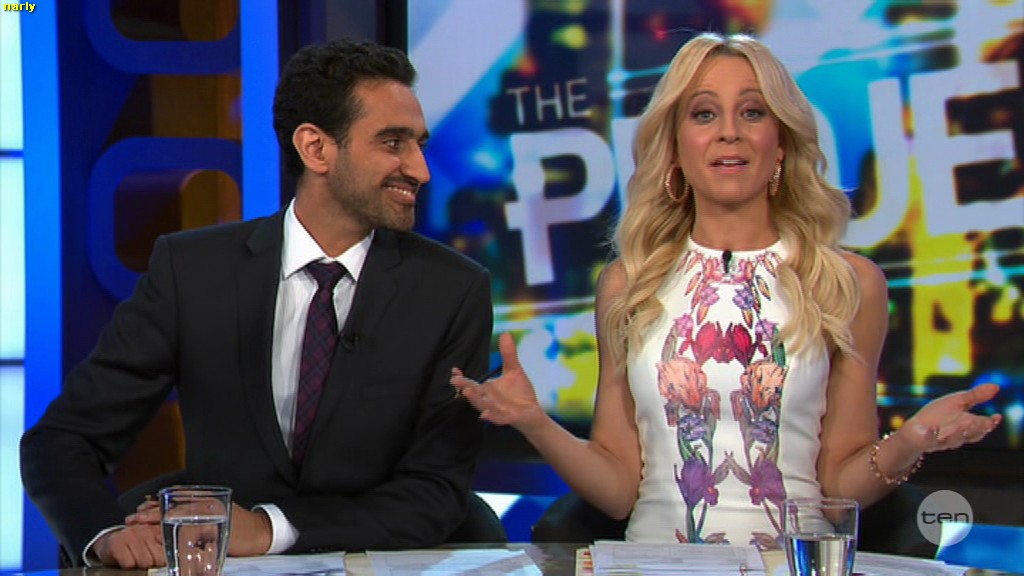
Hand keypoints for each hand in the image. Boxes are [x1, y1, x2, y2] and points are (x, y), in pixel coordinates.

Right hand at [93, 525, 164, 567]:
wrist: (109, 543)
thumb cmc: (133, 546)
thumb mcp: (151, 544)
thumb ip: (164, 548)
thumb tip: (173, 558)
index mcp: (156, 529)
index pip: (169, 546)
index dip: (166, 557)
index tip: (161, 561)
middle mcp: (145, 529)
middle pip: (158, 558)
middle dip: (152, 563)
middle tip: (144, 559)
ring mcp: (130, 534)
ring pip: (145, 562)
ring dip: (139, 565)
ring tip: (135, 559)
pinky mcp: (117, 543)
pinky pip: (129, 563)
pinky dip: (128, 566)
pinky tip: (126, 560)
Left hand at [127, 497, 269, 555]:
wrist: (260, 531)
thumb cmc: (240, 524)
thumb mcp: (218, 513)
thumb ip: (200, 512)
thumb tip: (176, 516)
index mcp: (205, 500)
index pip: (175, 500)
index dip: (155, 505)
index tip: (139, 509)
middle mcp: (205, 505)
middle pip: (172, 507)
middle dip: (150, 513)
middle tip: (132, 519)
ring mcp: (208, 518)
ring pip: (175, 517)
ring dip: (155, 521)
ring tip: (139, 525)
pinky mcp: (211, 531)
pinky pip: (187, 532)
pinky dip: (172, 534)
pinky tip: (158, 537)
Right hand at [450, 332, 546, 431]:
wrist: (532, 413)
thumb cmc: (520, 393)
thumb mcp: (514, 370)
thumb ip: (508, 354)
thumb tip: (505, 333)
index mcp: (486, 389)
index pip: (471, 383)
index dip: (462, 378)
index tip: (454, 370)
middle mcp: (488, 400)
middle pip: (474, 394)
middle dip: (465, 387)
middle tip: (455, 380)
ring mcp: (497, 411)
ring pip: (483, 406)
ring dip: (474, 400)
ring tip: (467, 391)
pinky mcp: (507, 418)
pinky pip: (498, 418)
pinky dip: (491, 417)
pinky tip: (485, 415)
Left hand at [900, 383, 1001, 452]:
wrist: (915, 430)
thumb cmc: (938, 415)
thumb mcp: (957, 402)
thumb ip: (975, 396)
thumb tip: (996, 386)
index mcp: (967, 427)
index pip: (982, 428)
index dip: (989, 424)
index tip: (996, 416)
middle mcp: (956, 436)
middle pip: (969, 435)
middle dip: (976, 429)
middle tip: (982, 422)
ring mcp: (941, 440)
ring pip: (952, 440)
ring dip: (958, 433)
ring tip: (963, 423)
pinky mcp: (925, 441)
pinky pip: (929, 440)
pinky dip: (931, 435)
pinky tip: (932, 428)